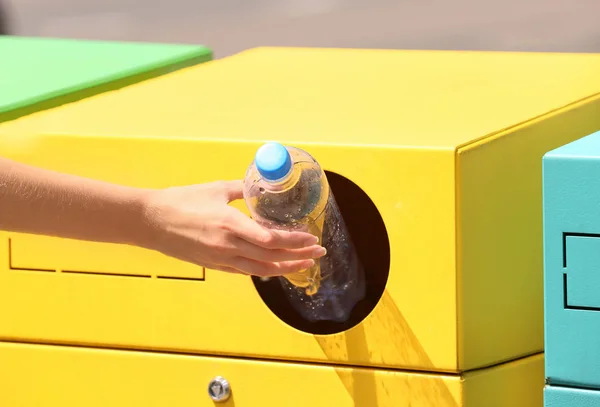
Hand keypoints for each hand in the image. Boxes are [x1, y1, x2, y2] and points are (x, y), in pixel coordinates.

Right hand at [140, 180, 325, 276]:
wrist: (150, 221)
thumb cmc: (181, 201)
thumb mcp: (215, 189)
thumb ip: (242, 190)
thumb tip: (262, 187)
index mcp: (230, 224)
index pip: (272, 239)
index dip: (295, 241)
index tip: (311, 239)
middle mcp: (228, 246)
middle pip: (272, 257)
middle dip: (299, 256)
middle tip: (318, 253)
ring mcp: (221, 259)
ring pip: (261, 270)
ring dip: (285, 269)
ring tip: (303, 265)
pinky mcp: (214, 265)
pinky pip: (245, 272)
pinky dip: (264, 271)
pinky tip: (275, 268)